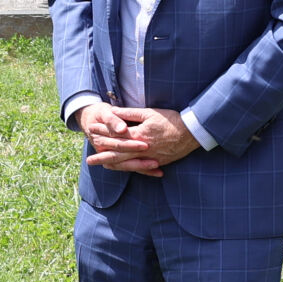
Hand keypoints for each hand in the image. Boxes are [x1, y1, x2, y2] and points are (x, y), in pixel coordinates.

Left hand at [80, 103, 198, 176]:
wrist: (193, 132)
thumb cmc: (171, 119)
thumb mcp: (149, 113)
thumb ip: (129, 114)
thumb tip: (113, 111)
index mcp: (138, 135)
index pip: (116, 135)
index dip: (103, 132)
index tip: (92, 130)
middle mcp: (142, 149)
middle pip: (118, 154)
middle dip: (102, 155)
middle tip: (89, 160)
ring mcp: (150, 158)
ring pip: (127, 164)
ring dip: (113, 164)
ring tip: (101, 166)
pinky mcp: (157, 162)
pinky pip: (140, 168)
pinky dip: (130, 169)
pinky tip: (123, 170)